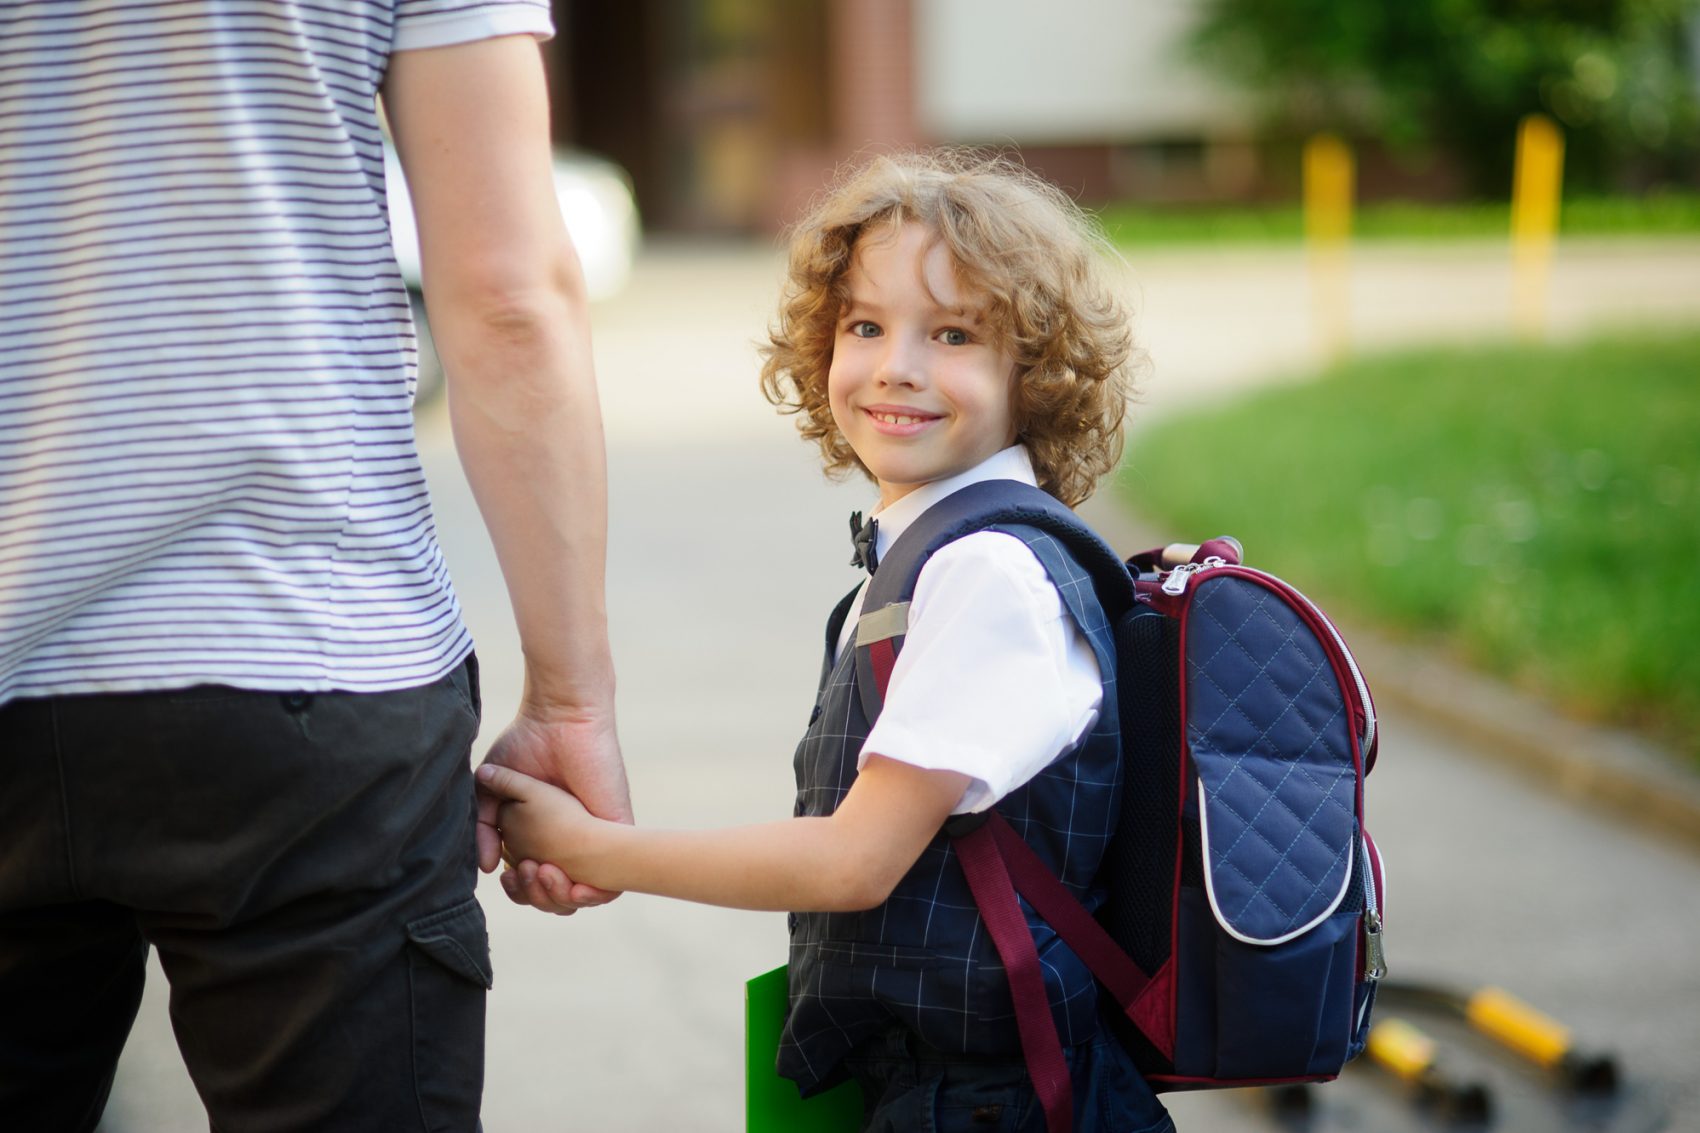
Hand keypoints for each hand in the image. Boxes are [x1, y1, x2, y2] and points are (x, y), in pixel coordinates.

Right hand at [475, 703, 630, 914]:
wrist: (560, 719)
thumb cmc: (526, 745)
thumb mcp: (492, 791)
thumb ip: (484, 827)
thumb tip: (485, 867)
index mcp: (541, 836)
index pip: (531, 883)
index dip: (518, 889)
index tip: (505, 876)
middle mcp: (568, 842)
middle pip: (553, 896)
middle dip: (535, 896)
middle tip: (522, 873)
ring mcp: (593, 839)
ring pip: (580, 896)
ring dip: (556, 898)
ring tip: (539, 872)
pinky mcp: (615, 831)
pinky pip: (611, 885)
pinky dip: (592, 897)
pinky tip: (570, 887)